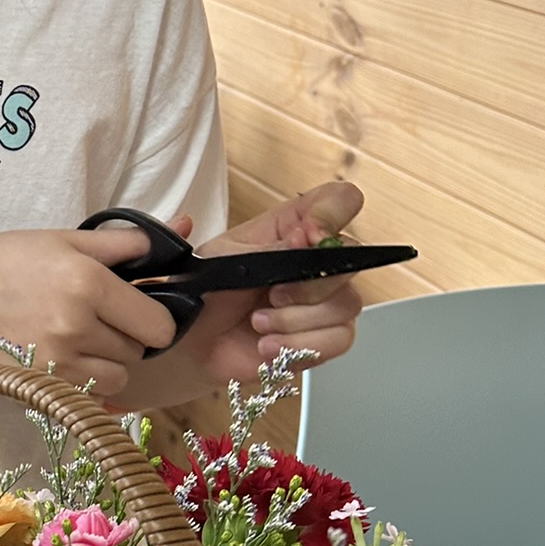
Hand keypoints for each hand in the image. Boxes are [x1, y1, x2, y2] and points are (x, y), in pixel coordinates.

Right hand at [0, 227, 178, 397]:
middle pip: (139, 352)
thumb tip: (181, 228)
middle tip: (96, 319)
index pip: (159, 325)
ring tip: (78, 340)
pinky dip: (86, 382)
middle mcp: (77, 325)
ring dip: (108, 362)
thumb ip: (124, 241)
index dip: (152, 317)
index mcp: (89, 282)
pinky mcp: (42, 387)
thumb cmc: (7, 262)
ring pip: (119, 377)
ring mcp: (58, 362)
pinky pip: (90, 395)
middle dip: (126, 336)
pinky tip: (63, 358)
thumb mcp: (64, 239)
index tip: (136, 310)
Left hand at [186, 181, 365, 385]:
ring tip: (260, 324)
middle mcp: (313, 261)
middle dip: (308, 286)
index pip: (338, 200)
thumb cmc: (203, 294)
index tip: (309, 236)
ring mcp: (321, 300)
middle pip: (351, 260)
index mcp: (289, 228)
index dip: (332, 214)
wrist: (193, 344)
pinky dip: (299, 345)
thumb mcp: (224, 260)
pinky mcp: (322, 336)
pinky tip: (270, 344)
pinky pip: (339, 339)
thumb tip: (305, 240)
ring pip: (345, 304)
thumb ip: (269, 249)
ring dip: (296, 321)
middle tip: (272, 295)